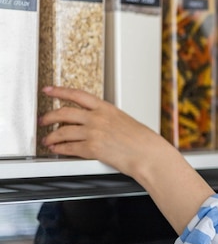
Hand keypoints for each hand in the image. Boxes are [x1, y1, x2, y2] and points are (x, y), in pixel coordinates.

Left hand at [39, 86, 213, 234]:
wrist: (149, 154)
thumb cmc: (142, 140)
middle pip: (64, 113)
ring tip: (47, 140)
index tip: (49, 90)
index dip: (59, 91)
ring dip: (51, 137)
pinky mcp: (92, 148)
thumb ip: (107, 119)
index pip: (77, 95)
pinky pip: (69, 148)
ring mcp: (94, 133)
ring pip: (63, 132)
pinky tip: (57, 150)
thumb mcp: (125, 121)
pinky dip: (60, 149)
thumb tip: (95, 122)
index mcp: (106, 108)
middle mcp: (97, 118)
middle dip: (49, 116)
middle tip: (43, 120)